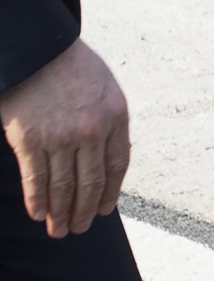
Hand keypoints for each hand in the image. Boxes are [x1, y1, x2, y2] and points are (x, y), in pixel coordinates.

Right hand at [1, 39, 131, 237]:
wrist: (39, 49)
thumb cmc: (72, 68)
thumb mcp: (105, 90)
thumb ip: (108, 122)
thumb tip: (105, 158)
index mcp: (116, 116)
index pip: (118, 165)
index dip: (110, 192)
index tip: (103, 211)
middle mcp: (92, 130)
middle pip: (91, 182)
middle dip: (84, 211)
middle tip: (78, 230)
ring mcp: (60, 136)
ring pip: (64, 186)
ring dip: (61, 213)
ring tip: (58, 230)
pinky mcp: (29, 139)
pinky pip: (36, 178)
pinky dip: (37, 199)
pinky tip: (38, 213)